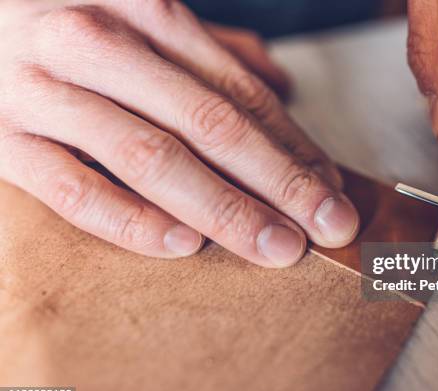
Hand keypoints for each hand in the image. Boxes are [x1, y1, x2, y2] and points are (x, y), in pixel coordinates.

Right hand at [0, 0, 358, 266]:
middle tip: (329, 225)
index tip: (332, 188)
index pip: (237, 92)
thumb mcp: (141, 17)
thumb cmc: (71, 21)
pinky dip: (129, 220)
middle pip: (209, 123)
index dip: (292, 144)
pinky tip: (182, 245)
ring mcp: (44, 92)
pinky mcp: (2, 139)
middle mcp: (96, 44)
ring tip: (277, 246)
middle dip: (280, 182)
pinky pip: (71, 188)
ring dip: (223, 209)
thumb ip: (210, 52)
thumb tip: (281, 85)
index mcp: (143, 10)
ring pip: (149, 158)